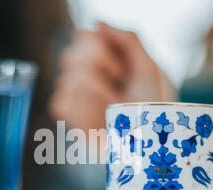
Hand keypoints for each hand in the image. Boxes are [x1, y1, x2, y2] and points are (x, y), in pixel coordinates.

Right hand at [50, 23, 173, 131]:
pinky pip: (60, 104)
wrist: (150, 142)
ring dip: (96, 96)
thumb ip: (127, 40)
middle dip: (98, 78)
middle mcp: (85, 73)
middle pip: (69, 58)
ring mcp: (76, 96)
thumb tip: (97, 24)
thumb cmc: (153, 107)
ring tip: (113, 107)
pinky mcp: (71, 117)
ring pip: (66, 82)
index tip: (122, 70)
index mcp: (104, 58)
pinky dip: (82, 110)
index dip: (102, 52)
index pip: (83, 38)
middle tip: (120, 90)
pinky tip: (98, 118)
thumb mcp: (149, 69)